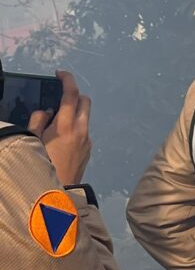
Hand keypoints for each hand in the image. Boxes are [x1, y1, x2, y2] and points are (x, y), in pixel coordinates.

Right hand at [28, 71, 91, 186]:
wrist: (56, 196)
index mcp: (66, 126)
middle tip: (58, 98)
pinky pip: (84, 131)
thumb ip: (38, 121)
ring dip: (74, 112)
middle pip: (85, 101)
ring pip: (85, 117)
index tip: (60, 73)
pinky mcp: (89, 150)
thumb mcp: (31, 142)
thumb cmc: (40, 167)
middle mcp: (81, 130)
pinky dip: (75, 127)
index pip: (71, 95)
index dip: (67, 80)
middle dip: (74, 95)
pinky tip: (60, 139)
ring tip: (55, 122)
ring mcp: (87, 140)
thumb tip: (47, 111)